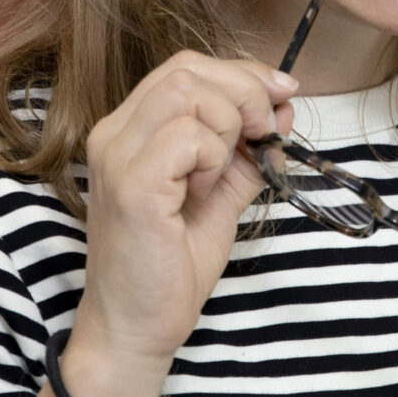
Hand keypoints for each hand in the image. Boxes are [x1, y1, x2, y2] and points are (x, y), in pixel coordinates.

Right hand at [75, 51, 297, 372]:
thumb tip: (283, 109)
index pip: (186, 67)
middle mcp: (114, 133)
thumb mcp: (220, 195)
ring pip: (187, 92)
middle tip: (267, 132)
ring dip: (228, 125)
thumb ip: (246, 152)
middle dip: (244, 91)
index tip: (283, 93)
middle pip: (187, 69)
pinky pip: (188, 137)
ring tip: (222, 173)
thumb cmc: (171, 267)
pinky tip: (204, 192)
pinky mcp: (132, 186)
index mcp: (130, 129)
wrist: (137, 329)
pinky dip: (213, 157)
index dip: (242, 73)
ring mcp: (118, 157)